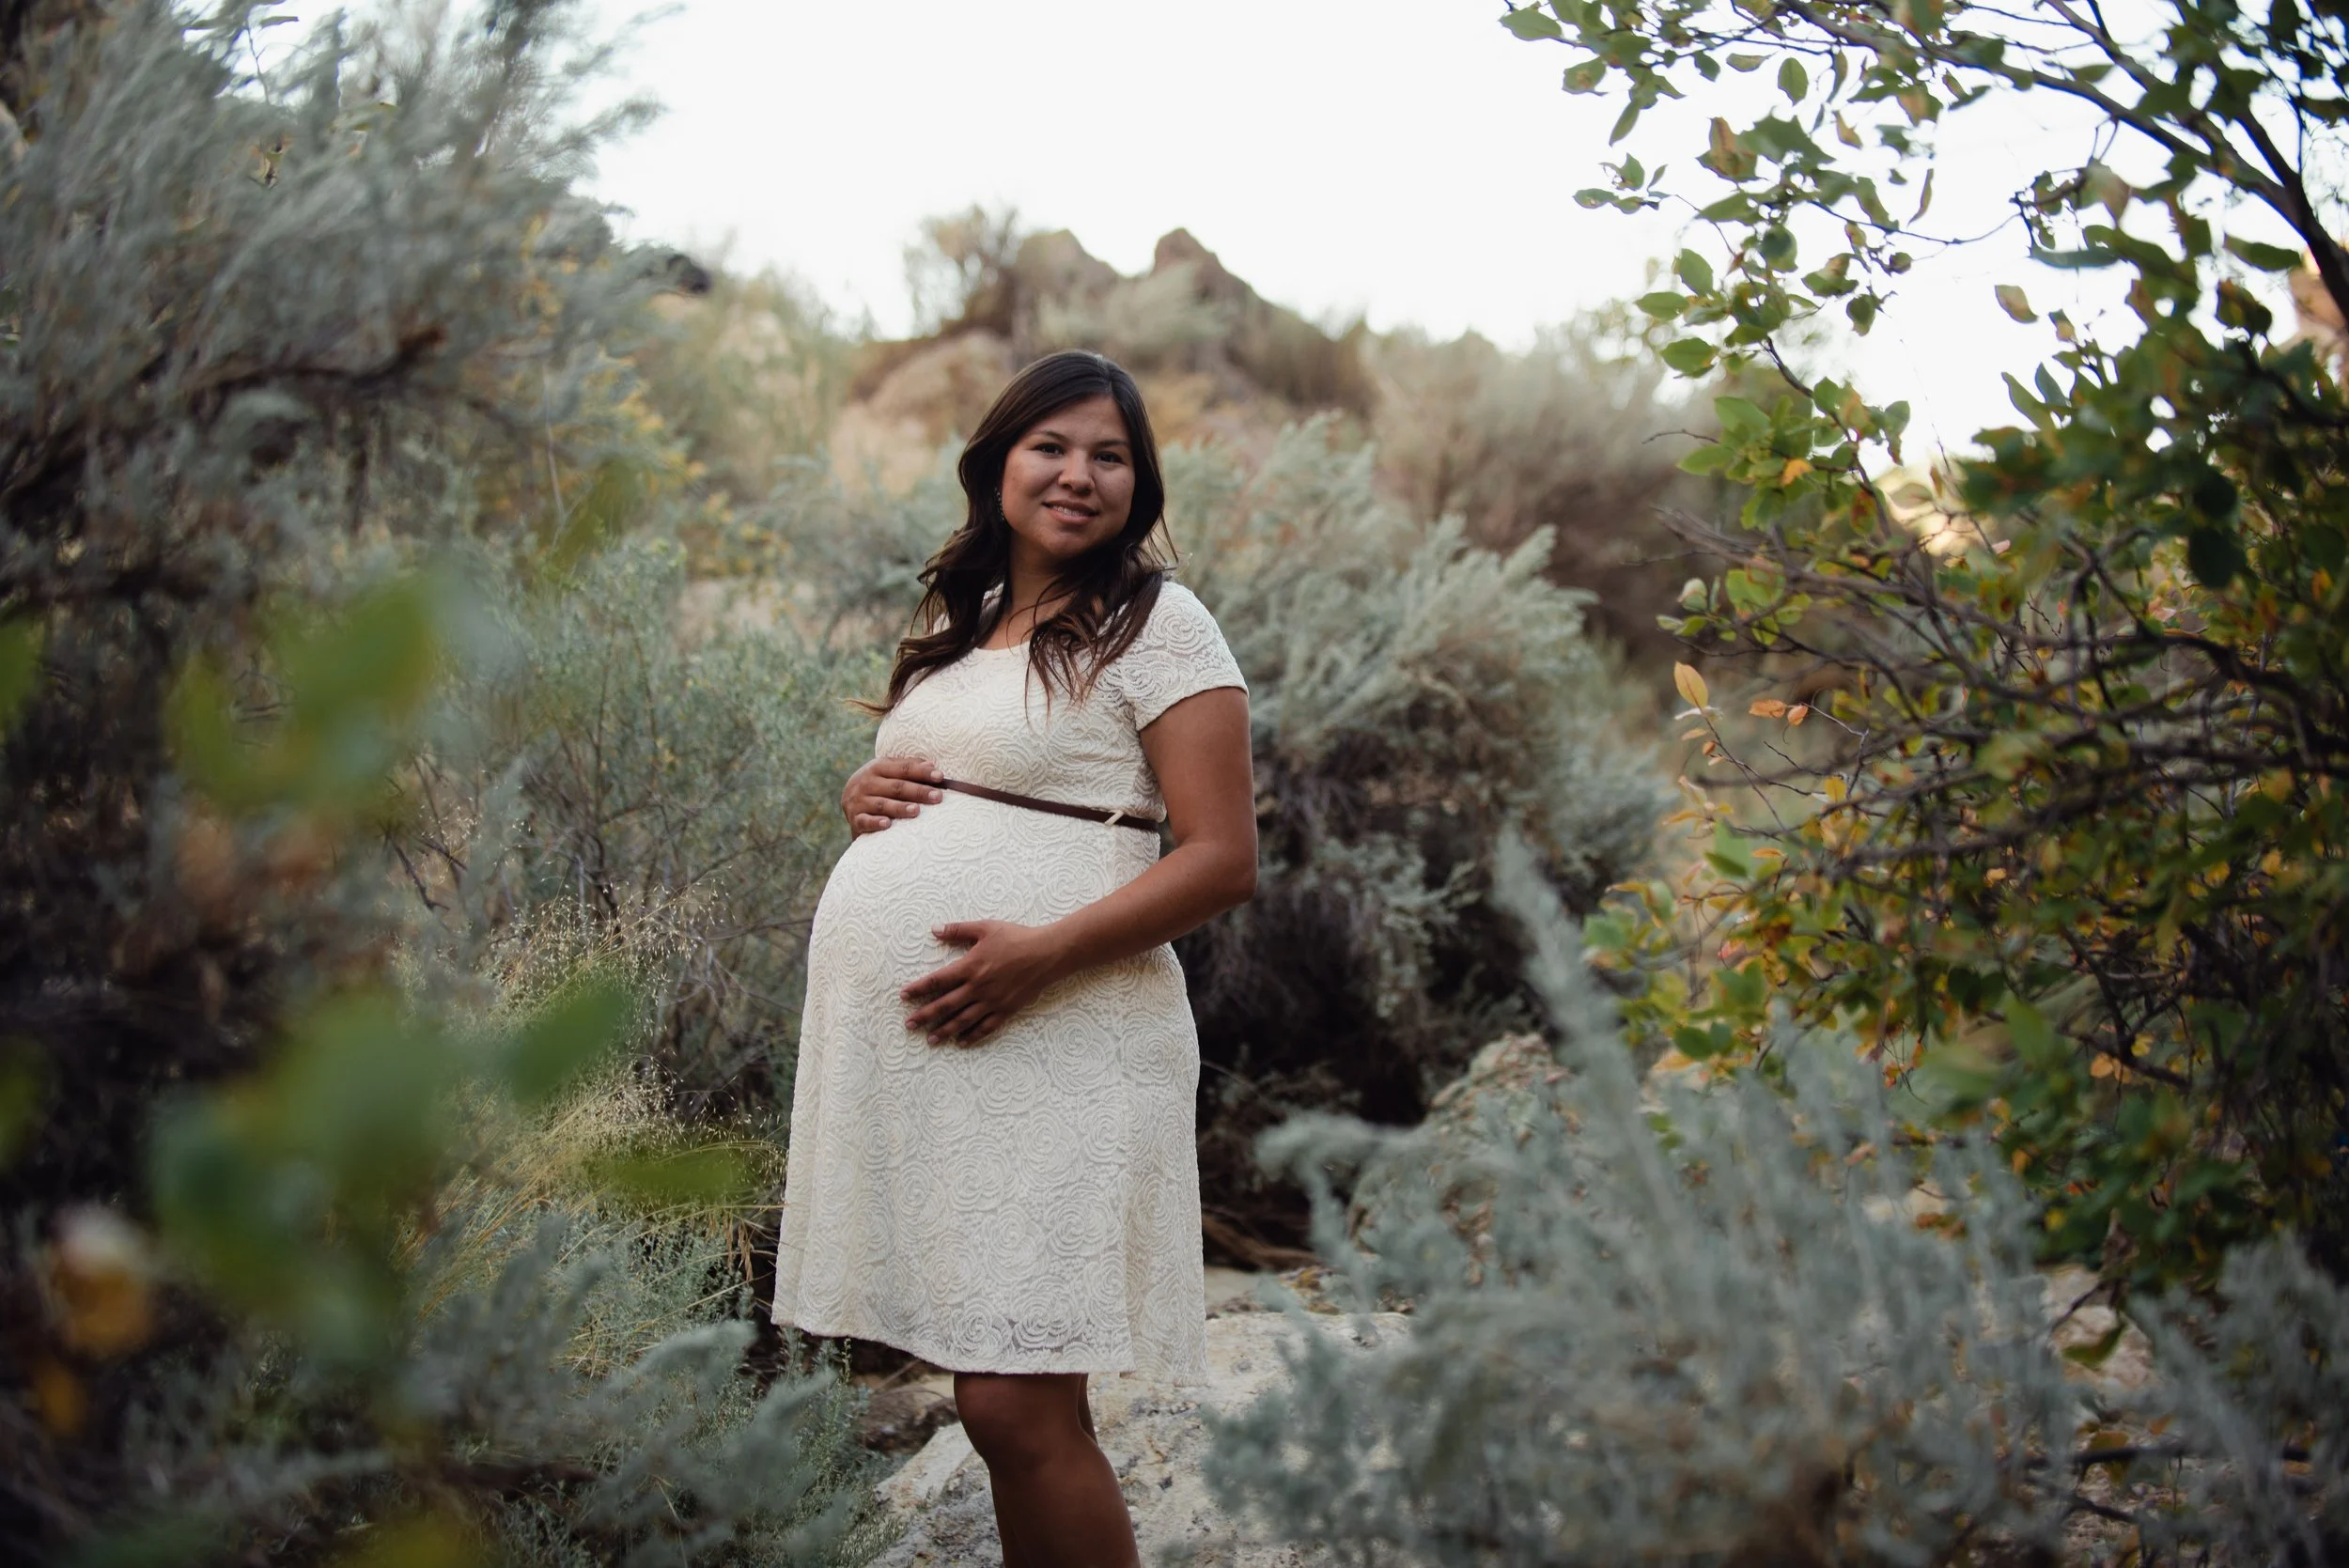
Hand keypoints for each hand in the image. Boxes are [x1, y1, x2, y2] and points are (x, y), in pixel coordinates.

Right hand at [844, 756, 944, 836]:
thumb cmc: (878, 784)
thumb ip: (907, 767)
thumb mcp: (888, 771)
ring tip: (916, 811)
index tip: (940, 777)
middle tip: (937, 797)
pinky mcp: (855, 819)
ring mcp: (859, 801)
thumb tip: (930, 765)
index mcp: (877, 767)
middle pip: (896, 787)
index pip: (903, 769)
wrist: (848, 800)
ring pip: (882, 804)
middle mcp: (866, 783)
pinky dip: (875, 823)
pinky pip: (865, 821)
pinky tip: (887, 824)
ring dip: (899, 808)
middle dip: (918, 791)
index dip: (921, 772)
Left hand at [902, 920, 1065, 1045]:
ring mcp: (992, 1001)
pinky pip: (986, 1027)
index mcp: (970, 966)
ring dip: (945, 1030)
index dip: (918, 989)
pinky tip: (962, 1042)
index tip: (903, 996)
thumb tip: (934, 930)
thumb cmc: (1016, 937)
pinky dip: (972, 1035)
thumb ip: (958, 930)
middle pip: (945, 1005)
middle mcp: (978, 987)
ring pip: (963, 1020)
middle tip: (909, 1025)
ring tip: (930, 1039)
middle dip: (925, 1016)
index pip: (937, 981)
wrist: (1047, 953)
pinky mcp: (1006, 1009)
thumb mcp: (985, 928)